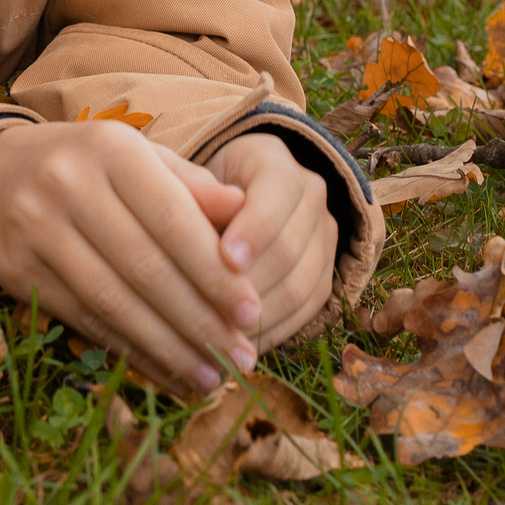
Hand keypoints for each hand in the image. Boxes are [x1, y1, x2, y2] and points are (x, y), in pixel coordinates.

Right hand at [0, 119, 261, 391]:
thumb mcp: (139, 157)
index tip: (253, 313)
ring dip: (167, 347)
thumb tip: (244, 210)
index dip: (215, 273)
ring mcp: (36, 229)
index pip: (172, 220)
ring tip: (210, 376)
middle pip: (145, 267)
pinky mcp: (17, 271)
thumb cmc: (88, 166)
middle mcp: (68, 185)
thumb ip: (191, 185)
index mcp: (111, 149)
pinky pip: (84, 319)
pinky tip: (165, 371)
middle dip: (199, 320)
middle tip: (241, 357)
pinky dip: (129, 350)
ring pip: (113, 301)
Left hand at [203, 132, 339, 347]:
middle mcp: (310, 194)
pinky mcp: (325, 274)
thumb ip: (192, 190)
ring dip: (261, 316)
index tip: (224, 260)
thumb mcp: (179, 177)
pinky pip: (307, 310)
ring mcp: (323, 236)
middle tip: (214, 313)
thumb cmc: (188, 188)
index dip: (254, 229)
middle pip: (290, 247)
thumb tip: (221, 206)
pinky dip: (273, 331)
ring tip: (223, 337)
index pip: (277, 191)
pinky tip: (240, 345)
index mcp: (272, 159)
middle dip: (251, 284)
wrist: (217, 200)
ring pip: (302, 285)